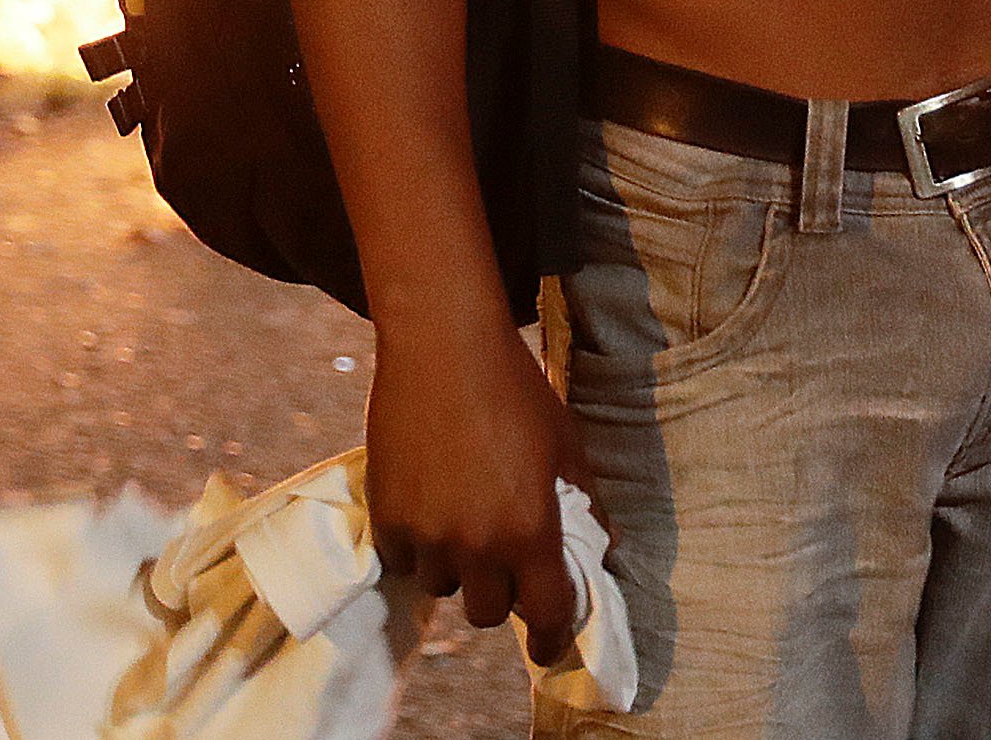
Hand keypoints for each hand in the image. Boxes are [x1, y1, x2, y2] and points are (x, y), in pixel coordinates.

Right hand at [364, 313, 590, 664]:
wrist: (444, 346)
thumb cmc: (516, 392)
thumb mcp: (567, 446)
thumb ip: (586, 505)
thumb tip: (604, 549)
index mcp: (530, 531)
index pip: (546, 614)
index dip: (550, 637)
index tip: (548, 645)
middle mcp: (477, 545)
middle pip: (488, 614)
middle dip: (501, 595)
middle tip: (503, 563)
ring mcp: (427, 534)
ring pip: (443, 587)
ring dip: (457, 568)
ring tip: (462, 522)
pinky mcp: (387, 517)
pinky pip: (403, 560)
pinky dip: (416, 547)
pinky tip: (428, 509)